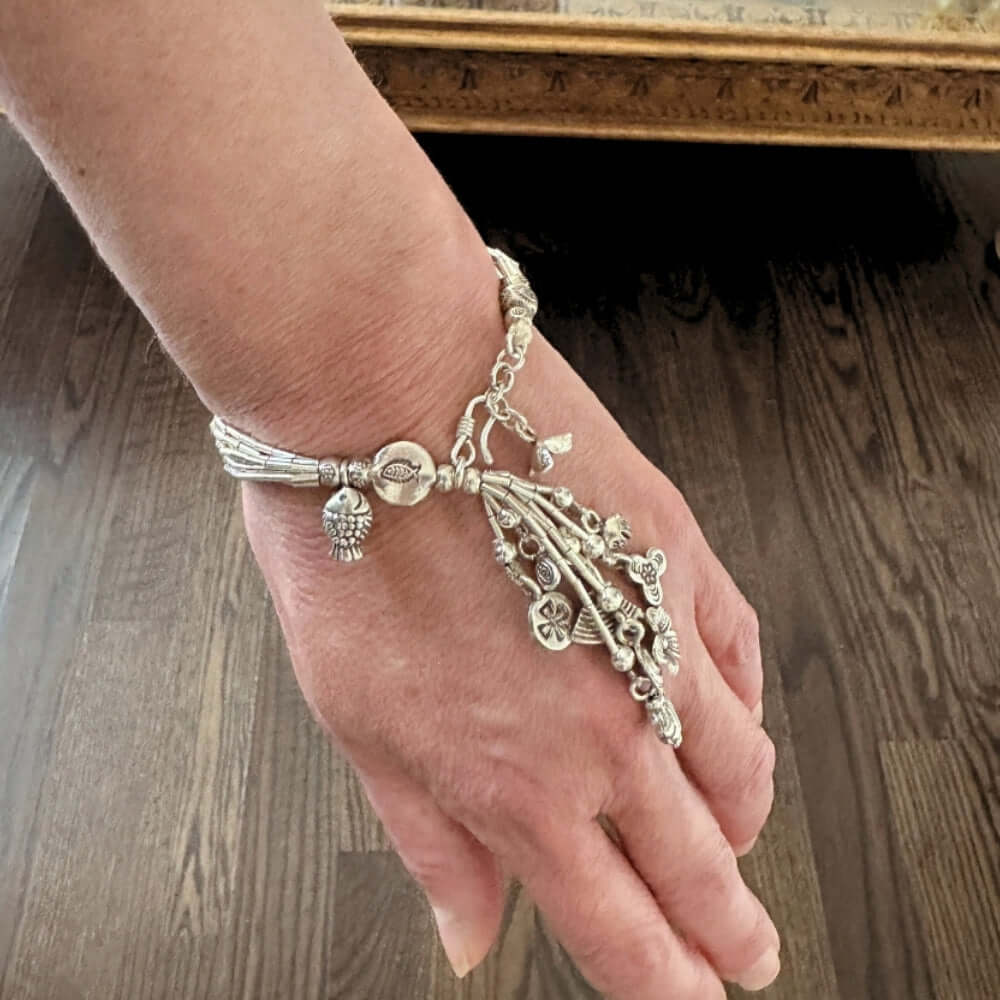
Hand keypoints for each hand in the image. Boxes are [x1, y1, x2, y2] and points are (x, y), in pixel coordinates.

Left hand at [240, 327, 780, 998]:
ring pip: (745, 772)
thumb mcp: (357, 719)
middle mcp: (605, 732)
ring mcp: (655, 641)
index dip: (664, 987)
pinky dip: (750, 710)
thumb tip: (470, 936)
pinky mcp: (679, 557)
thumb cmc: (348, 542)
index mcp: (516, 785)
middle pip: (703, 869)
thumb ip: (430, 838)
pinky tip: (734, 720)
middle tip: (747, 957)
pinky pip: (746, 660)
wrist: (388, 398)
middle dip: (730, 932)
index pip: (621, 933)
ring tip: (735, 842)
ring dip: (746, 826)